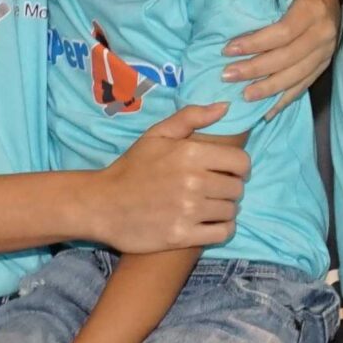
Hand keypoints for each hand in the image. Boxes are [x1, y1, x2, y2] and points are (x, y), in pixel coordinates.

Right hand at [87, 102, 246, 252]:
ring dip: (224, 209)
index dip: (239, 167)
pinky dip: (221, 229)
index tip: (230, 171)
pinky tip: (208, 223)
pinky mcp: (182, 236)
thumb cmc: (131, 167)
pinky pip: (223, 233)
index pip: (241, 162)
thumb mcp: (156, 135)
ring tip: (209, 206)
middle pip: (237, 188)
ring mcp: (188, 211)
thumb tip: (226, 106)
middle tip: (215, 190)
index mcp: (190, 154)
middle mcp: (193, 182)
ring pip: (232, 211)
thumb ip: (191, 117)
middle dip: (230, 188)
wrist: (101, 204)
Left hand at [222, 0, 341, 104]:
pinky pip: (302, 89)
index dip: (255, 43)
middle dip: (254, 69)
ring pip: (294, 78)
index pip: (283, 32)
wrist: (333, 6)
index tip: (227, 48)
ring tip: (240, 95)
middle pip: (286, 58)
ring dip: (266, 89)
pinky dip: (282, 101)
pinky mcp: (321, 69)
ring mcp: (324, 56)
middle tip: (225, 76)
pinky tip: (262, 111)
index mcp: (314, 11)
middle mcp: (323, 36)